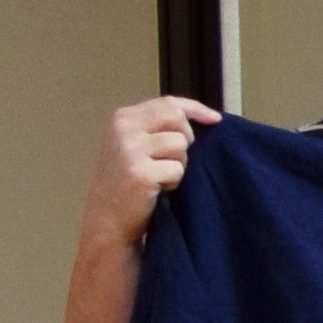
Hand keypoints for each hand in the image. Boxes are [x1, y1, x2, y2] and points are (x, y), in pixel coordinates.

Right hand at [86, 94, 219, 244]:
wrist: (107, 219)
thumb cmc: (126, 183)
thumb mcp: (133, 145)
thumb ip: (157, 127)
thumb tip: (203, 117)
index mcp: (122, 118)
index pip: (168, 103)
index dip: (196, 109)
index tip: (215, 119)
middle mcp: (124, 129)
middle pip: (177, 118)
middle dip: (186, 138)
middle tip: (174, 159)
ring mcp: (130, 150)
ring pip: (180, 145)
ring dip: (178, 164)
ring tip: (159, 176)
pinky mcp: (141, 173)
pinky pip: (177, 169)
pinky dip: (174, 181)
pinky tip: (157, 189)